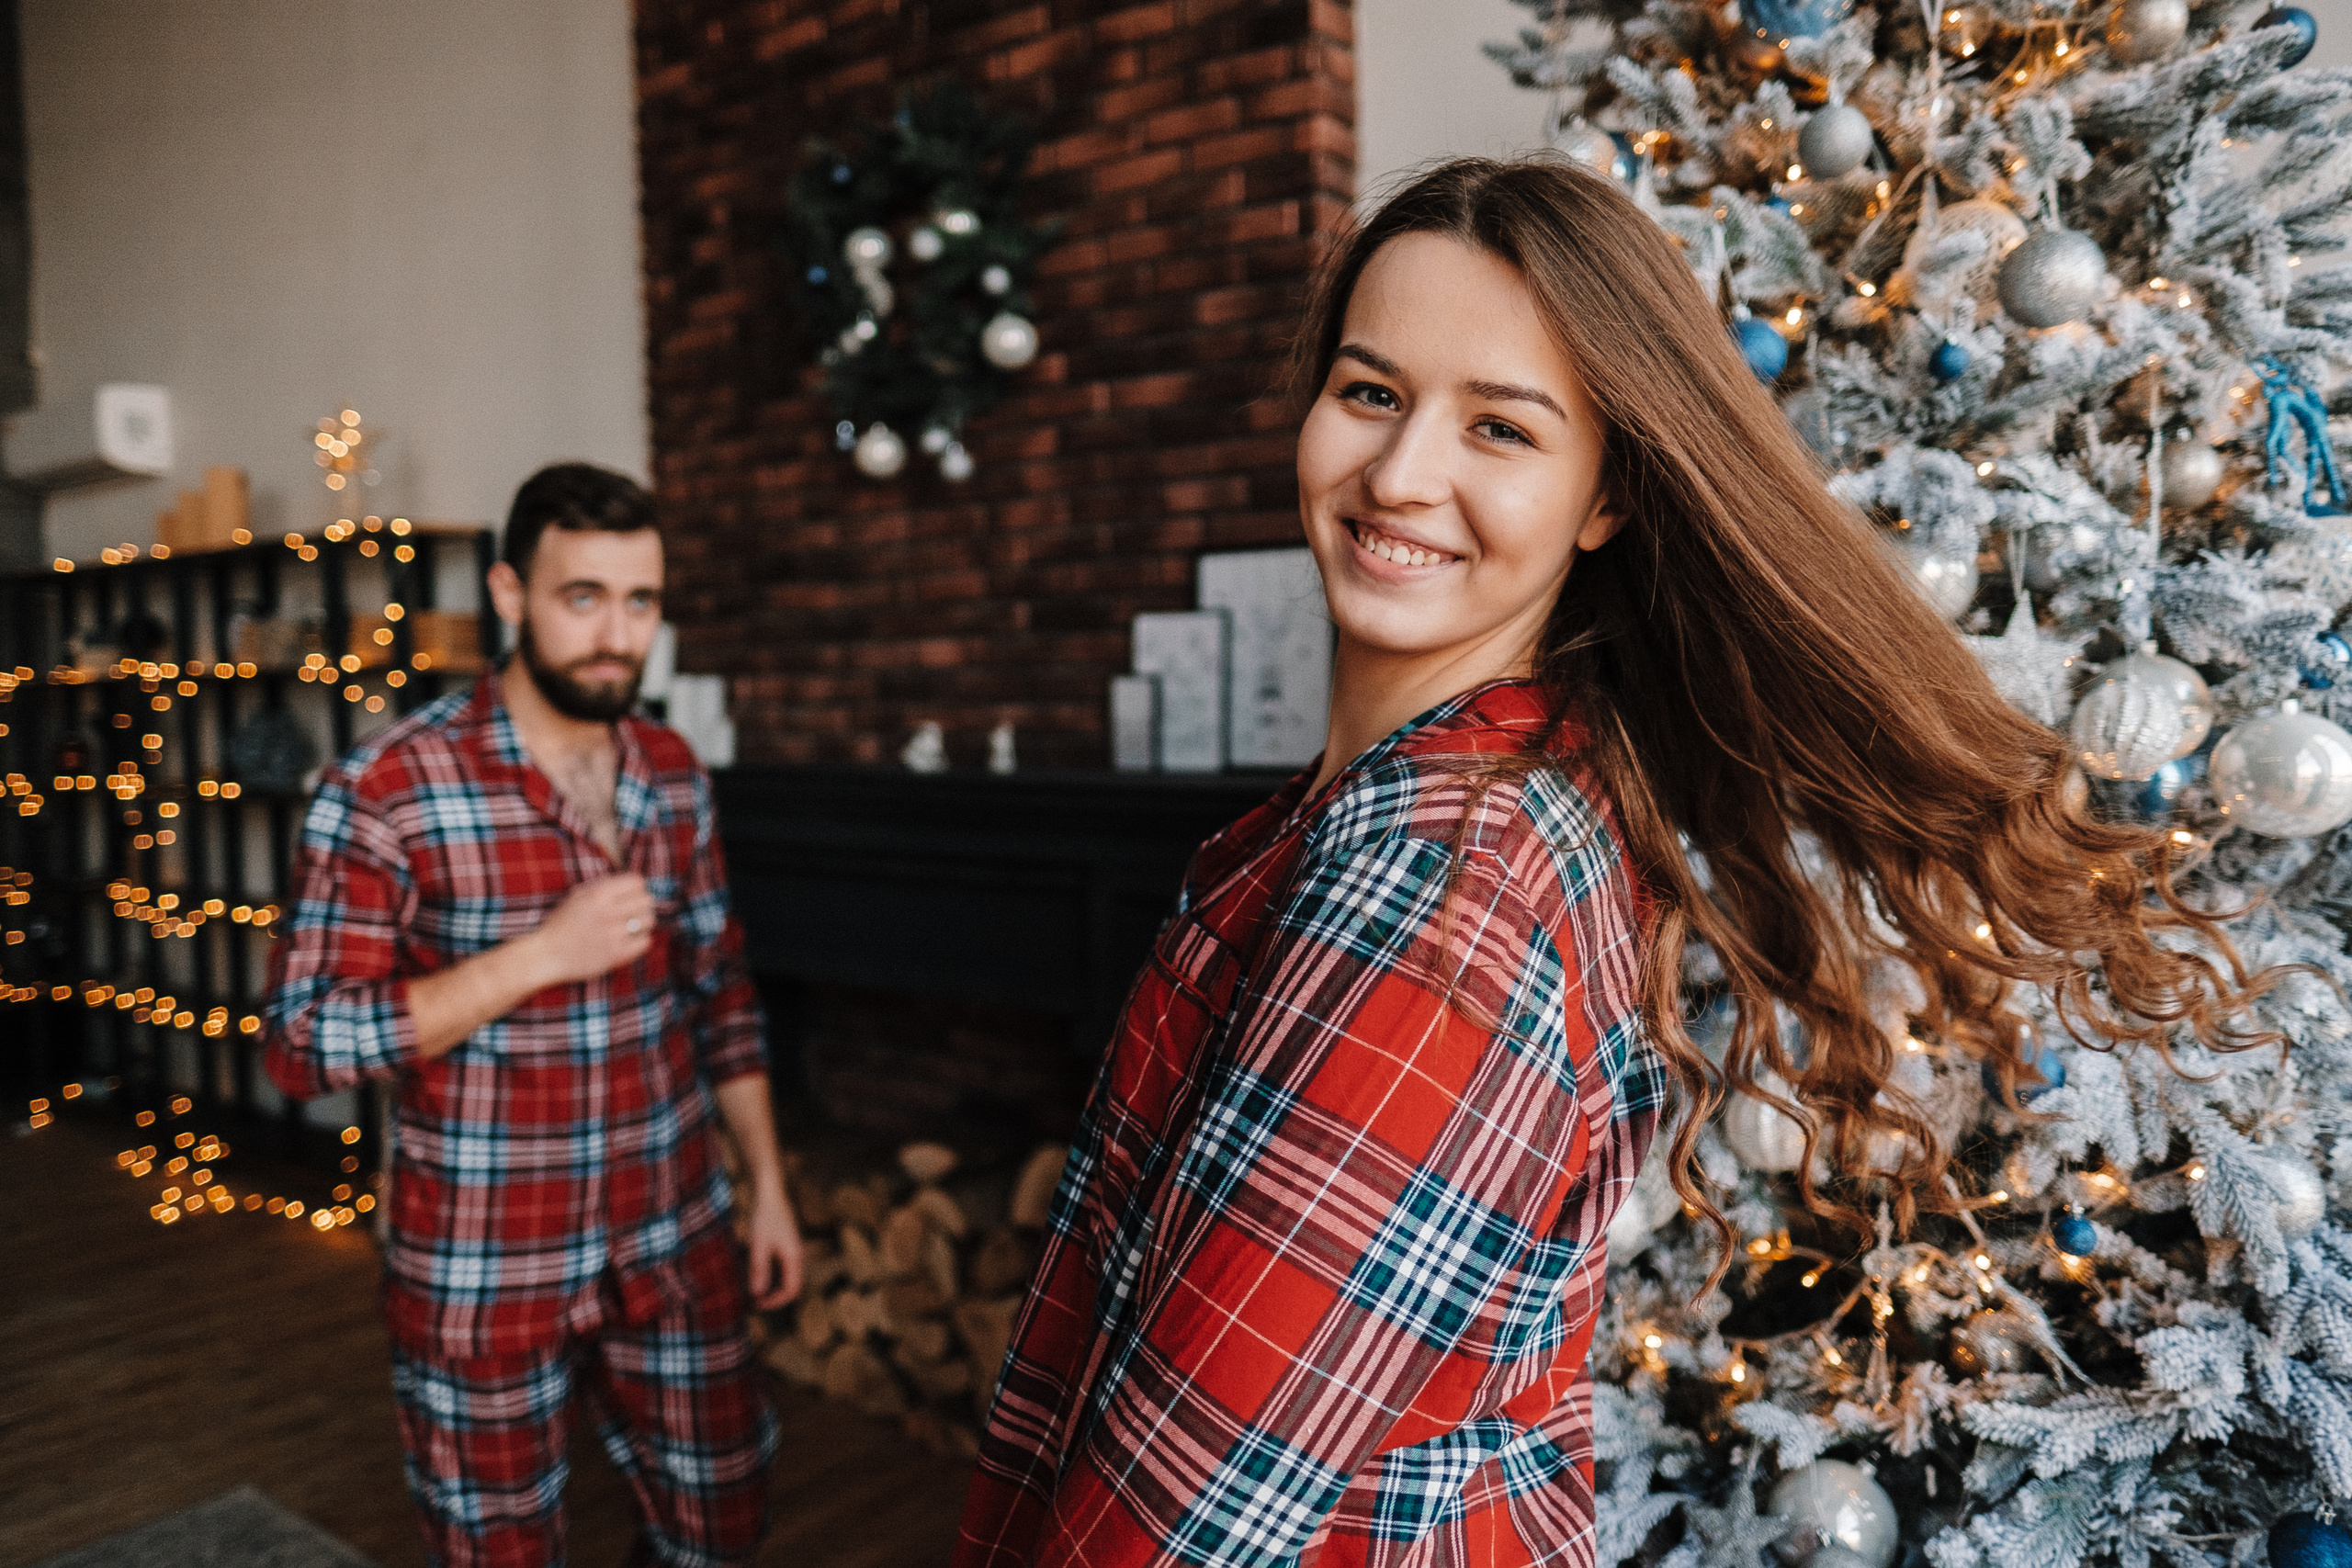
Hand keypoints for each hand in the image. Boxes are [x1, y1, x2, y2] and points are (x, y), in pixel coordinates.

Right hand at [526, 874, 654, 985]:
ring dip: (642, 922)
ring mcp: (613, 933)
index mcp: (598, 893)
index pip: (637, 881)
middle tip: (631, 912)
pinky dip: (640, 941)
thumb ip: (604, 886)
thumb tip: (634, 883)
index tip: (630, 896)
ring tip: (630, 927)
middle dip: (640, 904)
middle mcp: (608, 911)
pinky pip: (645, 942)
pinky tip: (628, 941)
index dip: (636, 888)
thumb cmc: (562, 923)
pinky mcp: (616, 954)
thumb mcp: (578, 895)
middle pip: (647, 900)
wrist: (547, 954)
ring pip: (649, 920)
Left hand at [743, 1181, 804, 1308]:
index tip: (757, 1304)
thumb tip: (757, 1294)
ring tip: (752, 1290)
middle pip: (791, 1286)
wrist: (770, 1193)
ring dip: (771, 1287)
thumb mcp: (759, 1244)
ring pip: (786, 1277)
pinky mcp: (785, 1245)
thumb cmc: (765, 1217)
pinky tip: (755, 1273)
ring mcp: (792, 1250)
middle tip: (753, 1301)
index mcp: (794, 1257)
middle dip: (773, 1297)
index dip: (776, 1302)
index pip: (791, 1290)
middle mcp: (797, 1256)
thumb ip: (759, 1269)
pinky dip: (771, 1276)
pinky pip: (782, 1268)